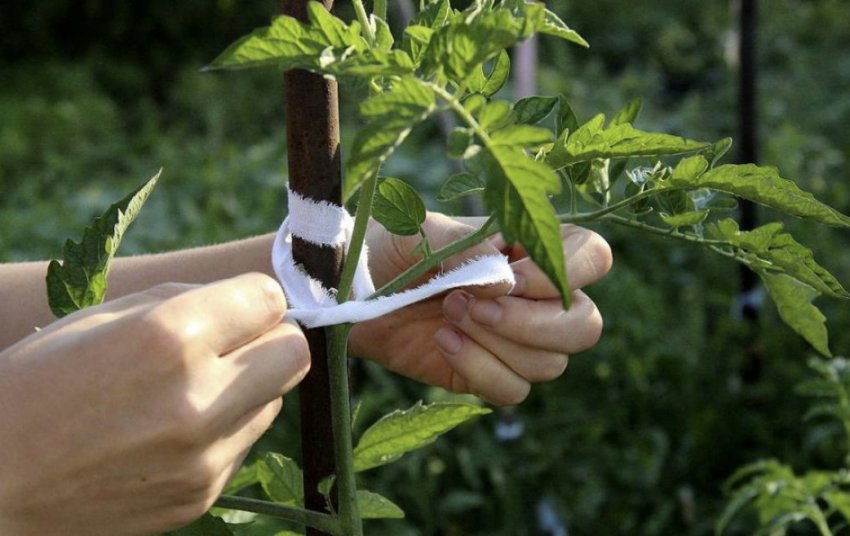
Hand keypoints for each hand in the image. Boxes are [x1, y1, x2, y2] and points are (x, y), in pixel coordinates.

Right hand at [0, 273, 309, 535]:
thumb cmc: (37, 383)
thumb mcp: (102, 317)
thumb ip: (187, 301)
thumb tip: (252, 302)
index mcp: (171, 339)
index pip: (271, 300)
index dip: (255, 298)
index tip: (238, 305)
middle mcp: (199, 400)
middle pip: (294, 353)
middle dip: (271, 340)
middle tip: (234, 343)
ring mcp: (204, 457)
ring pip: (274, 401)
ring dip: (248, 387)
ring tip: (190, 390)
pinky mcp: (201, 495)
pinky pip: (243, 444)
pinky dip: (224, 430)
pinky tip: (172, 431)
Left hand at [349, 213, 611, 405]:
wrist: (350, 289)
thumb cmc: (391, 246)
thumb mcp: (423, 234)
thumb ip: (467, 251)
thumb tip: (506, 284)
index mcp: (531, 248)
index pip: (592, 258)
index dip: (565, 273)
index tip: (510, 276)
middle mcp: (535, 297)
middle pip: (585, 325)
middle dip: (532, 323)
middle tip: (469, 305)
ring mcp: (516, 340)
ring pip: (551, 363)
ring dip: (496, 343)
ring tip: (447, 315)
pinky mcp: (489, 374)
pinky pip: (513, 391)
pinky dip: (480, 370)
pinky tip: (442, 343)